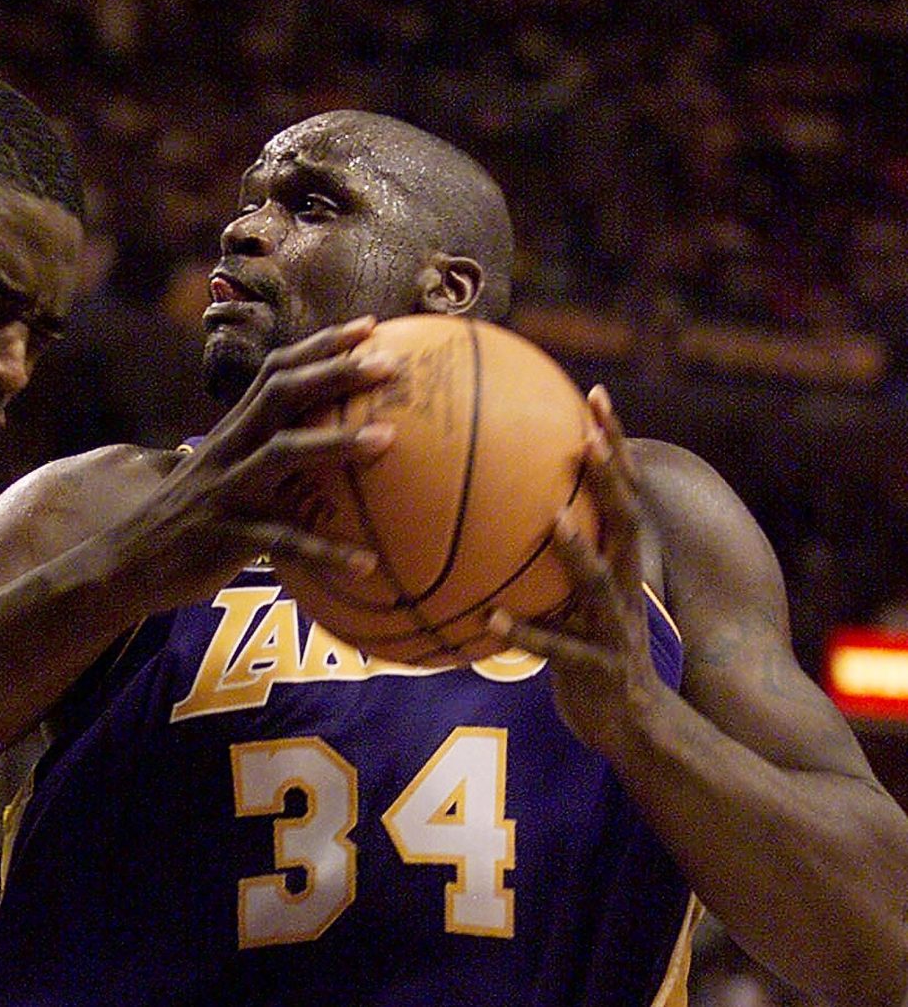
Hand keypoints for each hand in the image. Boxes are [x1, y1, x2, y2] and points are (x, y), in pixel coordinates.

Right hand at [136, 316, 397, 603]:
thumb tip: (322, 458)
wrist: (123, 566)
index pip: (275, 372)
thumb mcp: (220, 478)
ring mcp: (226, 490)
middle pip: (282, 394)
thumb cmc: (185, 525)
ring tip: (389, 439)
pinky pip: (282, 542)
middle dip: (335, 372)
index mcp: (232, 432)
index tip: (369, 327)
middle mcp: (228, 451)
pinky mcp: (225, 537)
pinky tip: (366, 564)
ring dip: (337, 441)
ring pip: (282, 453)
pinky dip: (325, 551)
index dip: (320, 346)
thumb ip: (262, 459)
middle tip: (392, 364)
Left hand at [487, 385, 661, 749]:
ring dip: (577, 552)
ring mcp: (614, 630)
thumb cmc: (592, 655)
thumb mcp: (576, 601)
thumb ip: (552, 562)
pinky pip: (558, 651)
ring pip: (600, 585)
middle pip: (627, 522)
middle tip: (591, 435)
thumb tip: (500, 517)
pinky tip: (490, 622)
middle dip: (611, 477)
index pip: (623, 493)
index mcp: (622, 566)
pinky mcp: (597, 672)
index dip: (615, 445)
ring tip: (552, 519)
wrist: (635, 731)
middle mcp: (626, 588)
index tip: (597, 395)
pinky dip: (526, 635)